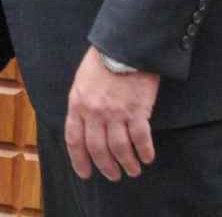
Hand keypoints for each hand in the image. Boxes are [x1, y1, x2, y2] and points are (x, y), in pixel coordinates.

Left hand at [64, 46, 159, 180]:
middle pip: (98, 149)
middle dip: (106, 167)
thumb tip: (84, 125)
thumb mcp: (82, 81)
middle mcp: (94, 112)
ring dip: (126, 164)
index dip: (79, 160)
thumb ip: (82, 103)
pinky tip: (147, 158)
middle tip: (113, 176)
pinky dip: (144, 152)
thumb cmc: (102, 60)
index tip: (85, 173)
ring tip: (132, 171)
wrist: (124, 45)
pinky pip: (141, 139)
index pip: (74, 139)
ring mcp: (116, 113)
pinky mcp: (137, 110)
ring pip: (119, 149)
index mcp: (77, 104)